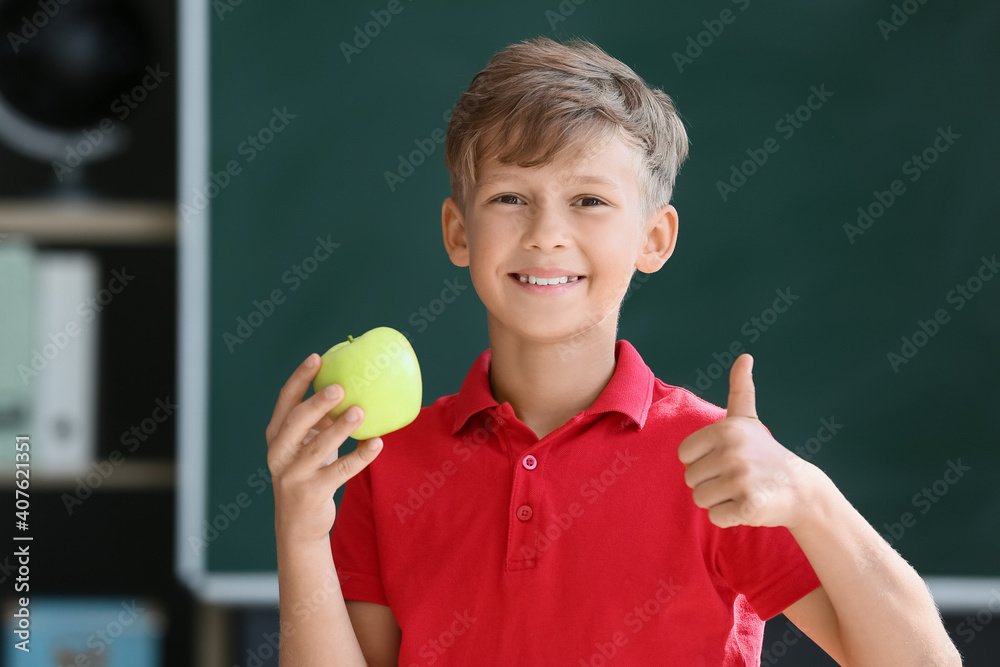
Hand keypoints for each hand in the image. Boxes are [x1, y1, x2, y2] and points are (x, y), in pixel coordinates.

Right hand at [265, 353, 383, 543]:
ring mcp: (292, 474)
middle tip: (341, 387)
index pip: (285, 401)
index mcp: (276, 435)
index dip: (299, 378)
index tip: (317, 358)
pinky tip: (377, 444)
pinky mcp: (311, 493)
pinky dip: (360, 457)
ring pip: (317, 447)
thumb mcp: (308, 445)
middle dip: (317, 402)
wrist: (298, 525)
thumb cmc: (307, 473)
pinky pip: (339, 471)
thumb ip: (321, 421)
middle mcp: (279, 452)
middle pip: (296, 422)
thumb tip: (351, 389)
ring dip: (341, 428)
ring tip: (361, 412)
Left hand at [677, 354, 813, 528]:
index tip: (725, 459)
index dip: (701, 461)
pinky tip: (748, 505)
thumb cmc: (765, 454)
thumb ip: (740, 389)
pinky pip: (716, 517)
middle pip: (690, 479)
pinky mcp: (748, 505)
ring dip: (719, 501)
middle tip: (737, 478)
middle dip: (710, 483)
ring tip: (742, 490)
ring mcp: (741, 479)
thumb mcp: (748, 419)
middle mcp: (732, 452)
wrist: (801, 490)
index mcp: (725, 430)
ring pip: (700, 500)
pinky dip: (730, 517)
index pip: (684, 455)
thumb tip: (745, 356)